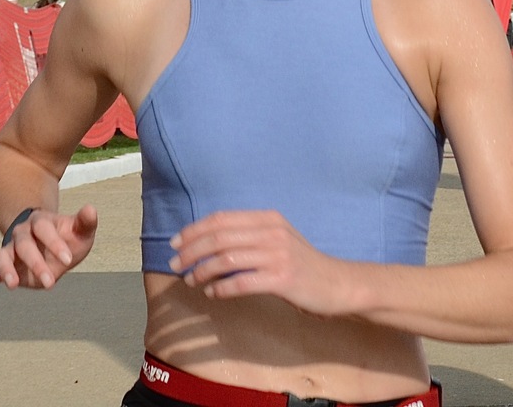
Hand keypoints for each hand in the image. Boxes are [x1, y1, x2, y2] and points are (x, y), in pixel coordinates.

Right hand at [0, 205, 98, 300]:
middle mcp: (22, 234)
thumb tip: (91, 209)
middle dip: (36, 263)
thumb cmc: (68, 237)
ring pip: (2, 256)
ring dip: (7, 270)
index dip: (55, 243)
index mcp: (41, 222)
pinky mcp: (4, 268)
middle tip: (51, 281)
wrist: (52, 245)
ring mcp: (11, 250)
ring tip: (13, 285)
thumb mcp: (80, 231)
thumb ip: (85, 222)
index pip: (44, 229)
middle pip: (24, 245)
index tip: (69, 260)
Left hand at [168, 210, 347, 315]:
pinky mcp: (283, 279)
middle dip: (191, 251)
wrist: (337, 283)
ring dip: (202, 271)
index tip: (176, 244)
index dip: (194, 230)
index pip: (221, 219)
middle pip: (219, 238)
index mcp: (268, 218)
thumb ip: (248, 236)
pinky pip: (242, 283)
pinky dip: (221, 289)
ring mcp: (278, 255)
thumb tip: (207, 243)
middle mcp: (272, 232)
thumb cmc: (301, 263)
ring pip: (226, 260)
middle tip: (175, 265)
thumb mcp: (277, 239)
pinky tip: (213, 294)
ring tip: (191, 281)